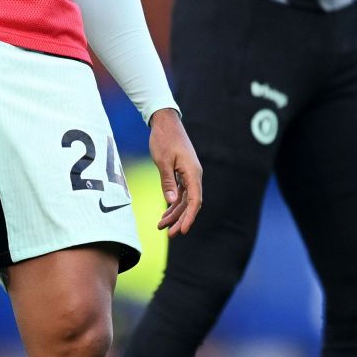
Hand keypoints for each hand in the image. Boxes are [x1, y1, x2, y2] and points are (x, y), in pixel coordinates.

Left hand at [148, 109, 202, 236]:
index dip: (189, 217)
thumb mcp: (163, 161)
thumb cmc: (164, 139)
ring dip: (174, 213)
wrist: (165, 122)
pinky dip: (173, 203)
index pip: (195, 200)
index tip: (182, 231)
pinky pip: (180, 192)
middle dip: (180, 220)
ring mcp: (189, 174)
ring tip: (161, 226)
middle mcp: (194, 175)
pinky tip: (165, 213)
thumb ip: (168, 181)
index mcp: (193, 173)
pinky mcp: (182, 173)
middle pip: (190, 203)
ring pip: (184, 199)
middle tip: (169, 234)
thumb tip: (172, 201)